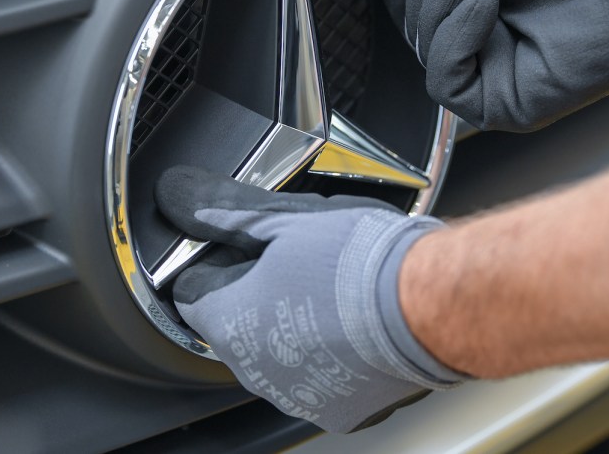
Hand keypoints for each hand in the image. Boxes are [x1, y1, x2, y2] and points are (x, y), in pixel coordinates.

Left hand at [154, 166, 460, 433]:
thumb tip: (178, 198)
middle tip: (303, 265)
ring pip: (279, 355)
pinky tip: (354, 328)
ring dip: (295, 329)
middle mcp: (254, 369)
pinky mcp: (339, 410)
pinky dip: (330, 358)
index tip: (251, 250)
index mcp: (230, 320)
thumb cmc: (361, 261)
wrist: (430, 302)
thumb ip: (225, 214)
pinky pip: (320, 380)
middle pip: (237, 326)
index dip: (220, 262)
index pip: (194, 292)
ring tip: (335, 294)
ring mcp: (297, 394)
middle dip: (259, 296)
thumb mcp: (285, 221)